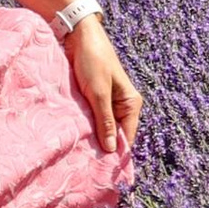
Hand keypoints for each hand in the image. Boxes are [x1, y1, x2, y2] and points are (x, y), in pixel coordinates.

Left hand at [63, 16, 143, 156]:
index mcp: (131, 104)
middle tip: (87, 167)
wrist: (79, 35)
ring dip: (93, 138)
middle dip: (103, 148)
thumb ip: (105, 121)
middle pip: (116, 135)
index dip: (116, 154)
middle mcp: (123, 105)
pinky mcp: (95, 99)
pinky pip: (94, 119)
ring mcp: (109, 102)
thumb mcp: (98, 93)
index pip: (127, 138)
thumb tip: (112, 150)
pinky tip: (77, 138)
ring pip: (103, 128)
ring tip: (80, 155)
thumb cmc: (92, 60)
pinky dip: (87, 127)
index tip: (102, 172)